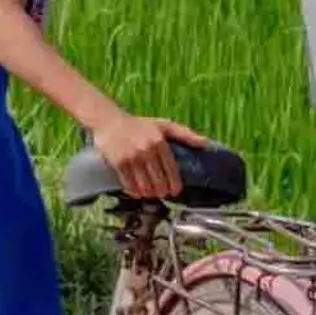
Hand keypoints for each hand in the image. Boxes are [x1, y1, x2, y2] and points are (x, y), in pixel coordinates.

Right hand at [89, 110, 215, 202]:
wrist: (108, 120)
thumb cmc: (139, 124)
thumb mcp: (163, 125)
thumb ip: (185, 134)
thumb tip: (206, 143)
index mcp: (159, 141)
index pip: (171, 170)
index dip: (174, 185)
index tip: (175, 192)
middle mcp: (146, 150)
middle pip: (158, 181)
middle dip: (162, 191)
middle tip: (162, 193)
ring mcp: (131, 157)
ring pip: (144, 186)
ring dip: (148, 194)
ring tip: (150, 193)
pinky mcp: (118, 163)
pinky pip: (129, 184)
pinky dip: (134, 192)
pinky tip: (137, 192)